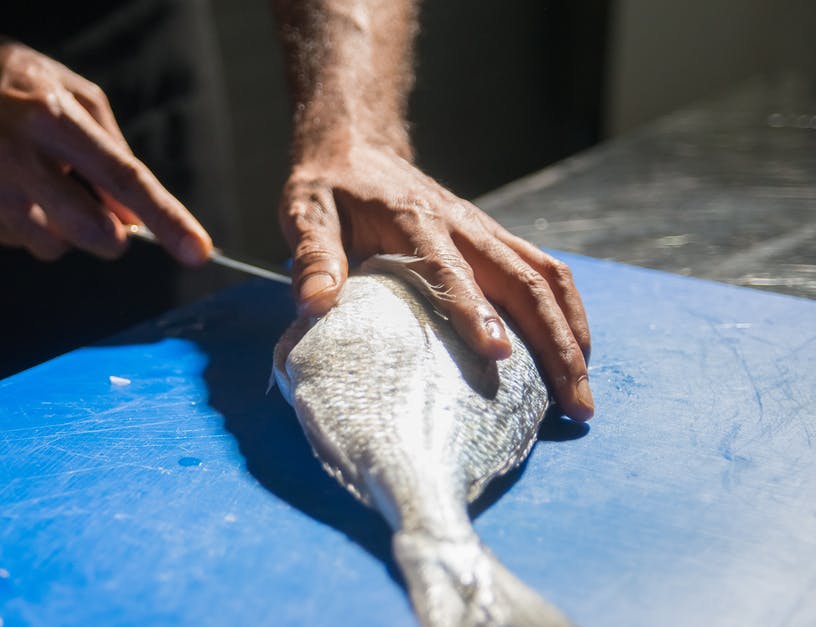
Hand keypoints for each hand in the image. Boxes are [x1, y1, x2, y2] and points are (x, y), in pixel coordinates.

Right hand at [0, 41, 210, 262]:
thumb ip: (114, 155)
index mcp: (53, 116)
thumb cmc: (17, 83)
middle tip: (112, 230)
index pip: (123, 178)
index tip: (195, 251)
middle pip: (88, 229)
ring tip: (43, 190)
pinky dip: (23, 225)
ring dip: (62, 231)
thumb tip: (135, 217)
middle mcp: (14, 150)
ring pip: (50, 245)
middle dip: (111, 239)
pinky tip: (8, 189)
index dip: (164, 218)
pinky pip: (12, 242)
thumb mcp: (76, 96)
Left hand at [280, 142, 593, 419]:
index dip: (474, 311)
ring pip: (544, 279)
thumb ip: (313, 258)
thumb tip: (315, 304)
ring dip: (570, 334)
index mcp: (414, 225)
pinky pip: (544, 272)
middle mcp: (461, 227)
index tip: (498, 352)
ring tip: (582, 392)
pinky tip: (575, 352)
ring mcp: (484, 232)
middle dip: (552, 343)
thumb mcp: (306, 215)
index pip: (450, 272)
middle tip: (572, 403)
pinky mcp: (494, 239)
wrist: (356, 148)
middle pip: (522, 282)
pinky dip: (567, 312)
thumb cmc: (330, 190)